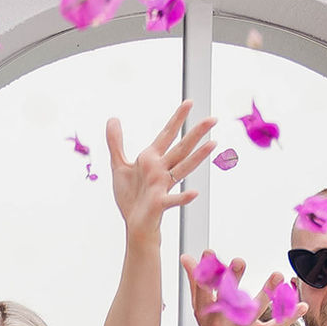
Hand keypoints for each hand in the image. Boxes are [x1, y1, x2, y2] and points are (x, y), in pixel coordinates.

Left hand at [106, 100, 216, 242]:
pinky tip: (194, 193)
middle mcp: (161, 170)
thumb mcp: (118, 165)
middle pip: (181, 148)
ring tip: (213, 144)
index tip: (190, 103)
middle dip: (196, 133)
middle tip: (212, 119)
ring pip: (183, 168)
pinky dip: (183, 197)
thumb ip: (116, 142)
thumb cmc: (130, 196)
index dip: (178, 118)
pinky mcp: (159, 202)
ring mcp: (162, 186)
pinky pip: (173, 199)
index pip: (167, 134)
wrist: (133, 223)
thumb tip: (113, 119)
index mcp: (152, 159)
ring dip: (198, 157)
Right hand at [180, 252, 307, 325]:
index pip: (204, 289)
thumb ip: (196, 281)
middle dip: (233, 280)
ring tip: (277, 275)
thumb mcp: (201, 308)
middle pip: (228, 298)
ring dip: (267, 292)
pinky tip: (302, 305)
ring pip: (255, 309)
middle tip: (239, 261)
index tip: (208, 253)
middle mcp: (223, 321)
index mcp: (207, 312)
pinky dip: (290, 316)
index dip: (205, 272)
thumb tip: (186, 257)